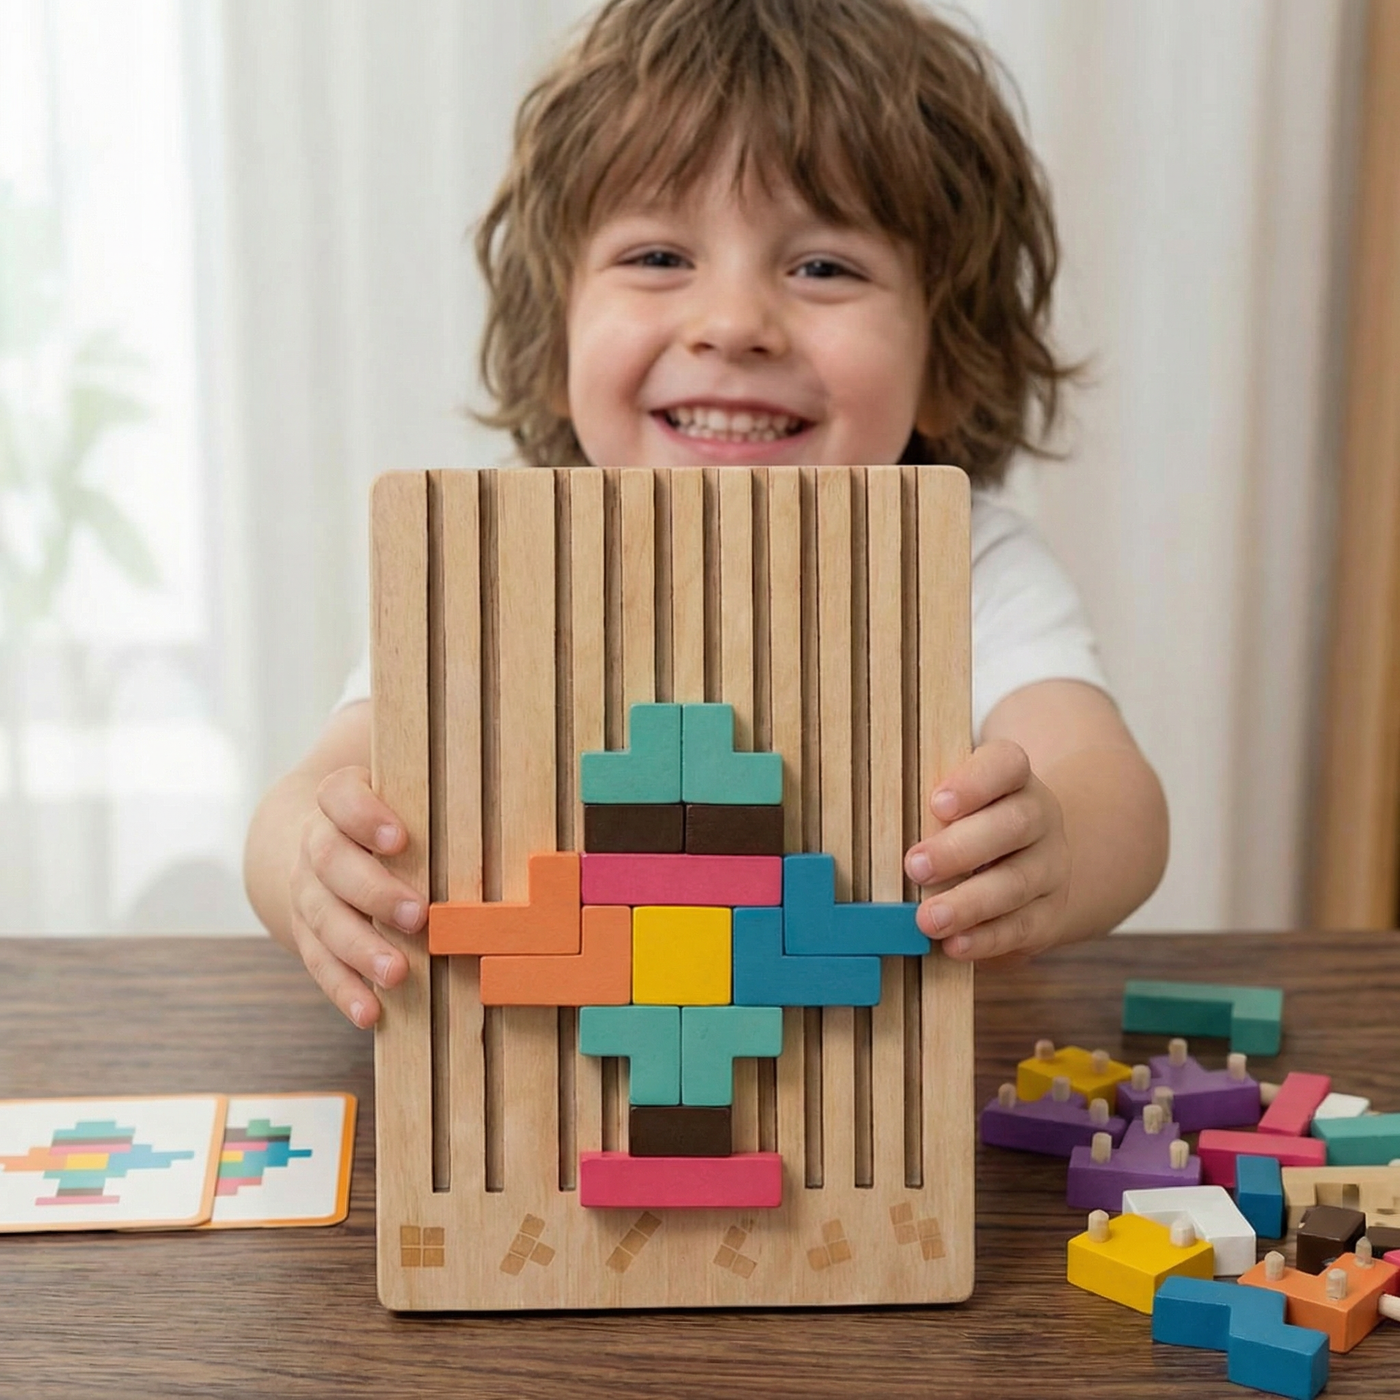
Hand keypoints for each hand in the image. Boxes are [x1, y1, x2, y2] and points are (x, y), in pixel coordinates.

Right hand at [290, 765, 424, 1027]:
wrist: (313, 841)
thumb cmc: (383, 812)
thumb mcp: (402, 788)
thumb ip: (441, 779)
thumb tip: (507, 761)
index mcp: (338, 801)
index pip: (342, 798)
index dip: (366, 817)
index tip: (401, 838)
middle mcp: (316, 845)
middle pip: (332, 864)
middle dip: (374, 892)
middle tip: (418, 915)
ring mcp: (308, 893)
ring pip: (325, 920)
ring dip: (360, 950)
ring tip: (397, 973)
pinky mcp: (307, 935)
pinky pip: (320, 964)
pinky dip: (343, 990)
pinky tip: (370, 1013)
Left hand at [902, 739, 1069, 961]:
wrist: (1027, 864)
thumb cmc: (968, 825)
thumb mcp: (954, 804)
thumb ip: (922, 807)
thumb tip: (863, 822)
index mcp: (1013, 779)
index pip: (1006, 765)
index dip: (975, 782)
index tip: (937, 803)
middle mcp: (1039, 817)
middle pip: (1014, 824)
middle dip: (961, 848)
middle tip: (914, 867)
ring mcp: (1049, 866)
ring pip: (1018, 881)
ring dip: (970, 903)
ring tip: (927, 919)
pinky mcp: (1049, 913)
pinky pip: (1023, 926)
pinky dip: (986, 938)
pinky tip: (954, 945)